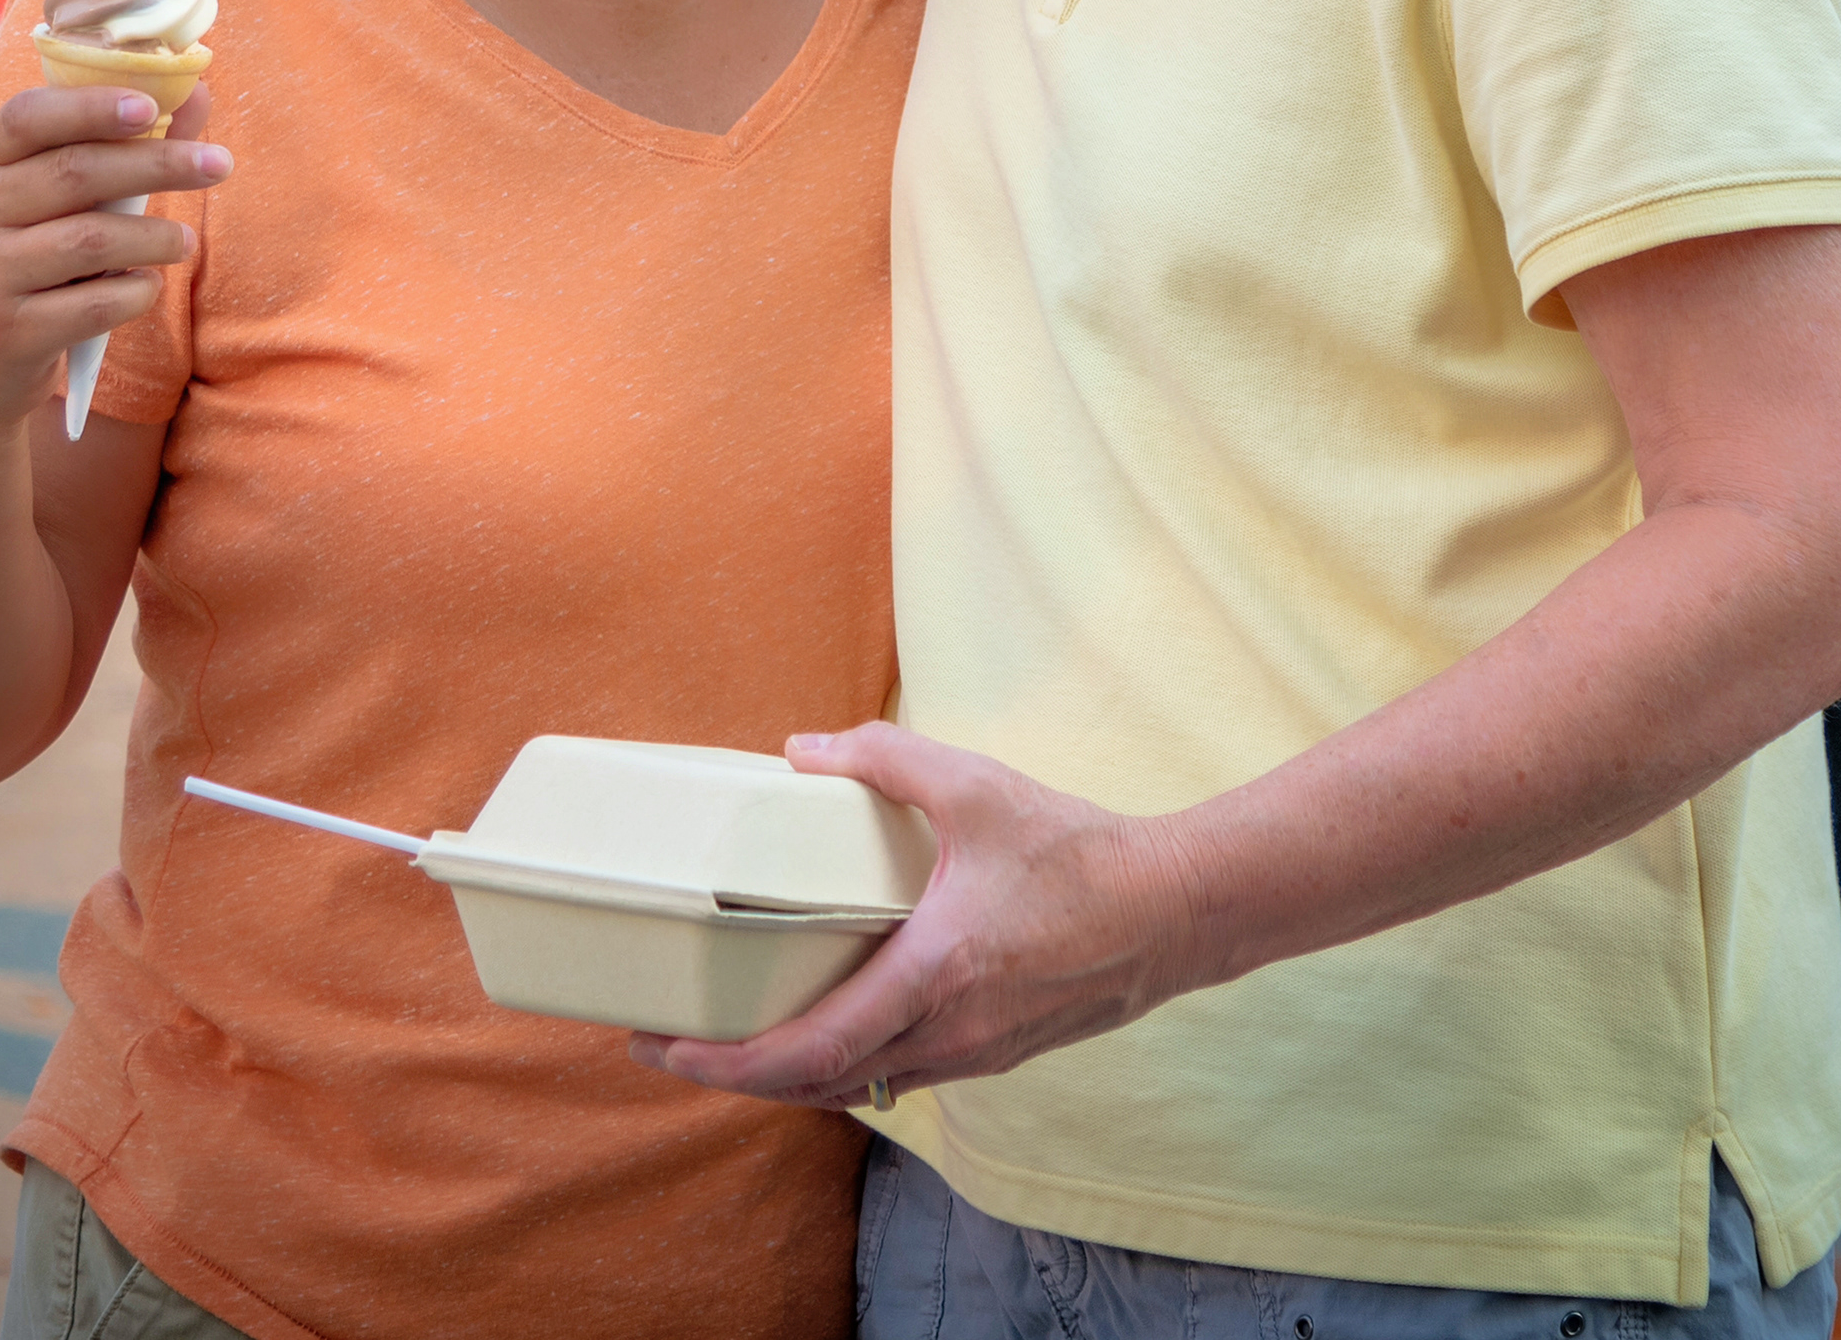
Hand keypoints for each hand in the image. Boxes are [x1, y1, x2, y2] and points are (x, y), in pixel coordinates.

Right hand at [0, 81, 227, 442]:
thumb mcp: (56, 201)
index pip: (27, 116)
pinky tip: (145, 286)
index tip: (151, 105)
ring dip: (153, 237)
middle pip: (75, 173)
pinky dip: (137, 292)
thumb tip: (198, 92)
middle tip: (218, 164)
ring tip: (183, 243)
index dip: (90, 105)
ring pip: (90, 240)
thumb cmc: (33, 259)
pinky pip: (96, 305)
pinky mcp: (9, 331)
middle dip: (157, 164)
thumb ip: (124, 146)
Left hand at [630, 726, 1209, 1110]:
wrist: (1176, 910)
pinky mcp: (994, 1054)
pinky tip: (824, 1035)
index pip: (808, 1051)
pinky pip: (898, 1077)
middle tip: (670, 1048)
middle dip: (733, 1075)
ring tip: (732, 1045)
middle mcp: (947, 1034)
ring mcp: (973, 1055)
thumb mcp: (975, 786)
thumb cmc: (1081, 853)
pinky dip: (843, 1068)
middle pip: (815, 1086)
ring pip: (856, 1089)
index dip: (725, 1062)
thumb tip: (802, 749)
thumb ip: (885, 758)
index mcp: (932, 977)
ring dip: (788, 1078)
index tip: (664, 1047)